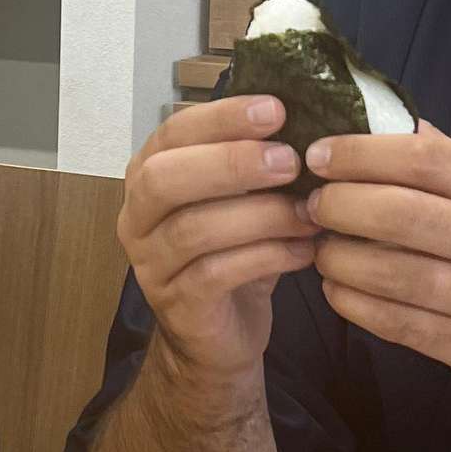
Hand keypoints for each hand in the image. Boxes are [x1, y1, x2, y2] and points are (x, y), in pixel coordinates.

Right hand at [118, 96, 320, 387]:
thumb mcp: (242, 203)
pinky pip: (216, 274)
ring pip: (194, 229)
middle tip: (290, 160)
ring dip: (261, 215)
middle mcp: (137, 218)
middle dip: (230, 163)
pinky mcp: (177, 306)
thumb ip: (258, 164)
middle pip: (165, 179)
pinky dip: (267, 257)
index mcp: (149, 177)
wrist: (217, 341)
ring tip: (311, 212)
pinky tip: (305, 251)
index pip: (173, 134)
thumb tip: (313, 113)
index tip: (275, 110)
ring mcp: (151, 265)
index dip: (221, 118)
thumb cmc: (233, 257)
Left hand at [304, 123, 450, 402]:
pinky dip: (354, 303)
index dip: (361, 155)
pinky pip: (396, 323)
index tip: (320, 154)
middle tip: (311, 203)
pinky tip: (337, 288)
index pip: (425, 160)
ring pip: (391, 274)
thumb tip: (386, 127)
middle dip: (339, 205)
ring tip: (319, 246)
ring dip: (339, 257)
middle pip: (400, 215)